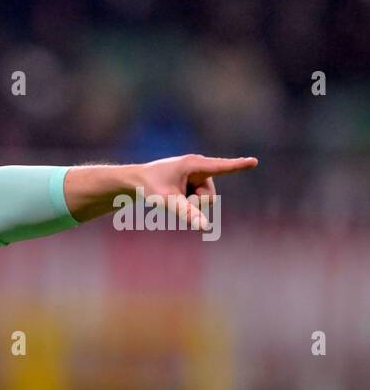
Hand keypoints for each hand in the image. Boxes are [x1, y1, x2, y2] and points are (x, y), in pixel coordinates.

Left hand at [135, 154, 257, 229]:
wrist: (133, 182)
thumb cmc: (148, 187)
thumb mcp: (168, 202)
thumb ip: (188, 214)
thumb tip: (206, 228)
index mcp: (194, 165)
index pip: (221, 167)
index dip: (238, 165)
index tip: (254, 161)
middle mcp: (198, 168)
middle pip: (209, 196)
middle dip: (194, 204)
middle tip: (172, 198)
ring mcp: (196, 177)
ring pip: (205, 201)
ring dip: (190, 205)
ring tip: (171, 197)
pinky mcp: (193, 184)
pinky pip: (198, 201)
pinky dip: (187, 205)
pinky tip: (174, 198)